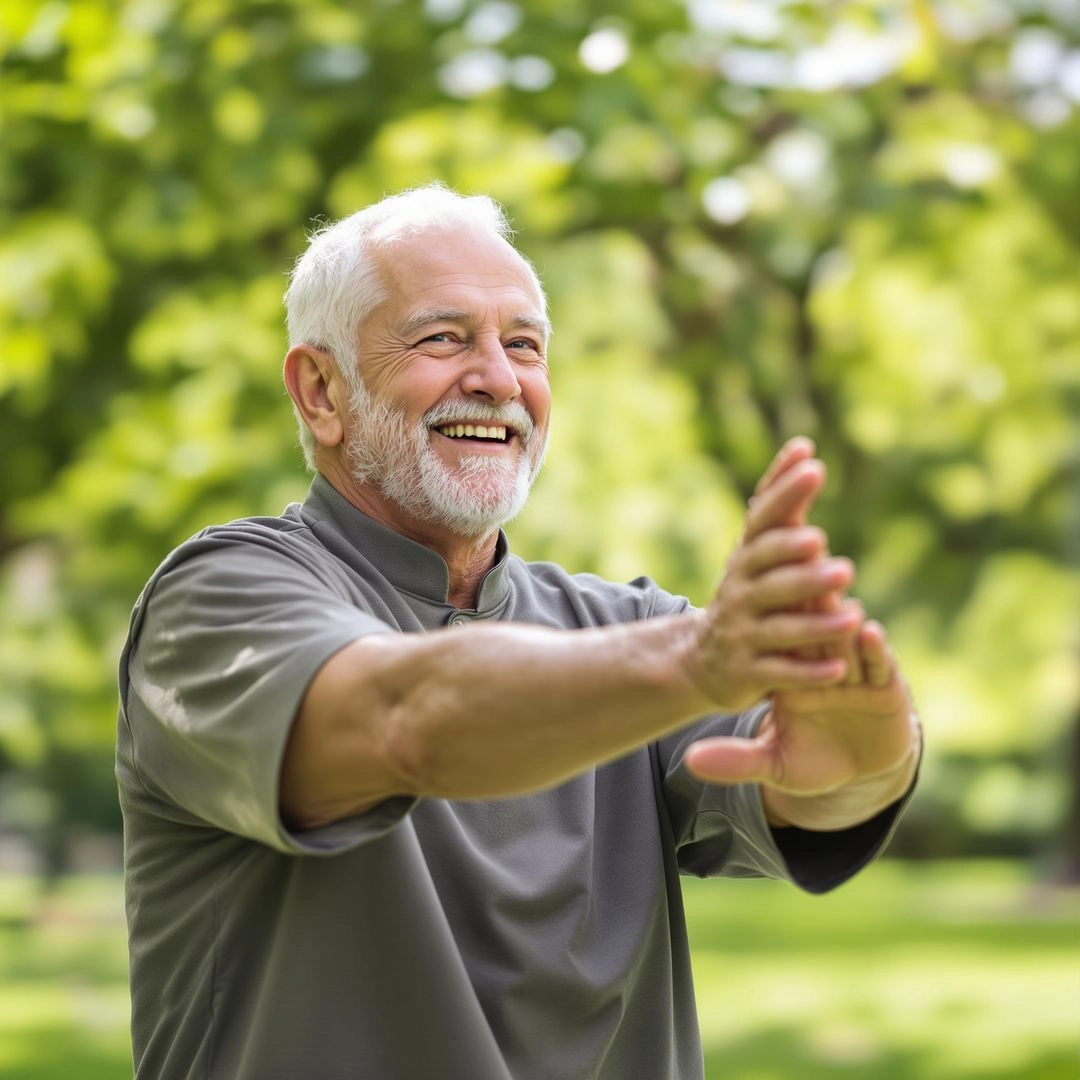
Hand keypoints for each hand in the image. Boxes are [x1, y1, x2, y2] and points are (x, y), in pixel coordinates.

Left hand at [685, 618, 920, 829]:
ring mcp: (855, 673)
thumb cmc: (815, 760)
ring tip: (833, 598)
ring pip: (844, 640)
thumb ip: (737, 761)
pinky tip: (869, 632)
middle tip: (796, 580)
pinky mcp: (886, 685)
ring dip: (839, 618)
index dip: (766, 625)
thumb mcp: (775, 764)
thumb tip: (689, 762)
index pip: (774, 647)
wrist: (863, 770)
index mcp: (789, 677)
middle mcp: (821, 666)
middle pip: (810, 631)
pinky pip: (878, 664)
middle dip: (805, 607)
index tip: (752, 604)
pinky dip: (873, 649)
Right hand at [752, 436, 859, 682]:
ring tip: (854, 614)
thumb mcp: (757, 553)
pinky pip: (780, 673)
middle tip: (826, 545)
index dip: (785, 493)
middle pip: (768, 575)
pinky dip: (808, 673)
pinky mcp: (748, 673)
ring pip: (779, 627)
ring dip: (815, 622)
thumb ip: (780, 506)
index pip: (763, 521)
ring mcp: (742, 635)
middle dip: (796, 560)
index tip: (814, 466)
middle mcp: (740, 594)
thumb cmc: (746, 596)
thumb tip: (803, 447)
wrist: (702, 660)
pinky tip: (839, 669)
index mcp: (745, 560)